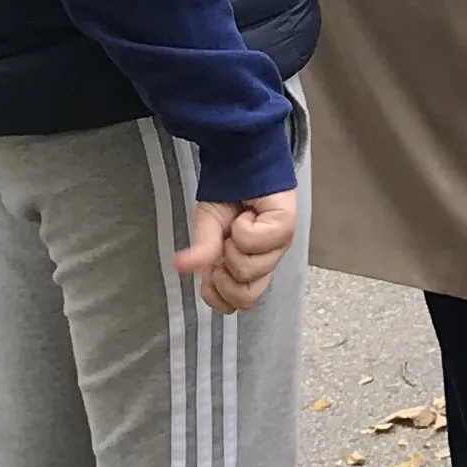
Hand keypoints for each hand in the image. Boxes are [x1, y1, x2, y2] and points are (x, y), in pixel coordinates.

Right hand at [175, 189, 299, 314]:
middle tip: (224, 248)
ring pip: (249, 269)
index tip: (211, 270)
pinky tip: (247, 214)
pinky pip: (255, 241)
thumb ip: (201, 253)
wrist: (240, 163)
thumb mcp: (207, 229)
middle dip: (225, 275)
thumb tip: (180, 267)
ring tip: (237, 225)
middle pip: (246, 296)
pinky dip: (243, 226)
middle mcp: (267, 261)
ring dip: (233, 245)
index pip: (236, 303)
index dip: (217, 293)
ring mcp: (279, 245)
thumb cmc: (227, 198)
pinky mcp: (286, 225)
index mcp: (248, 268)